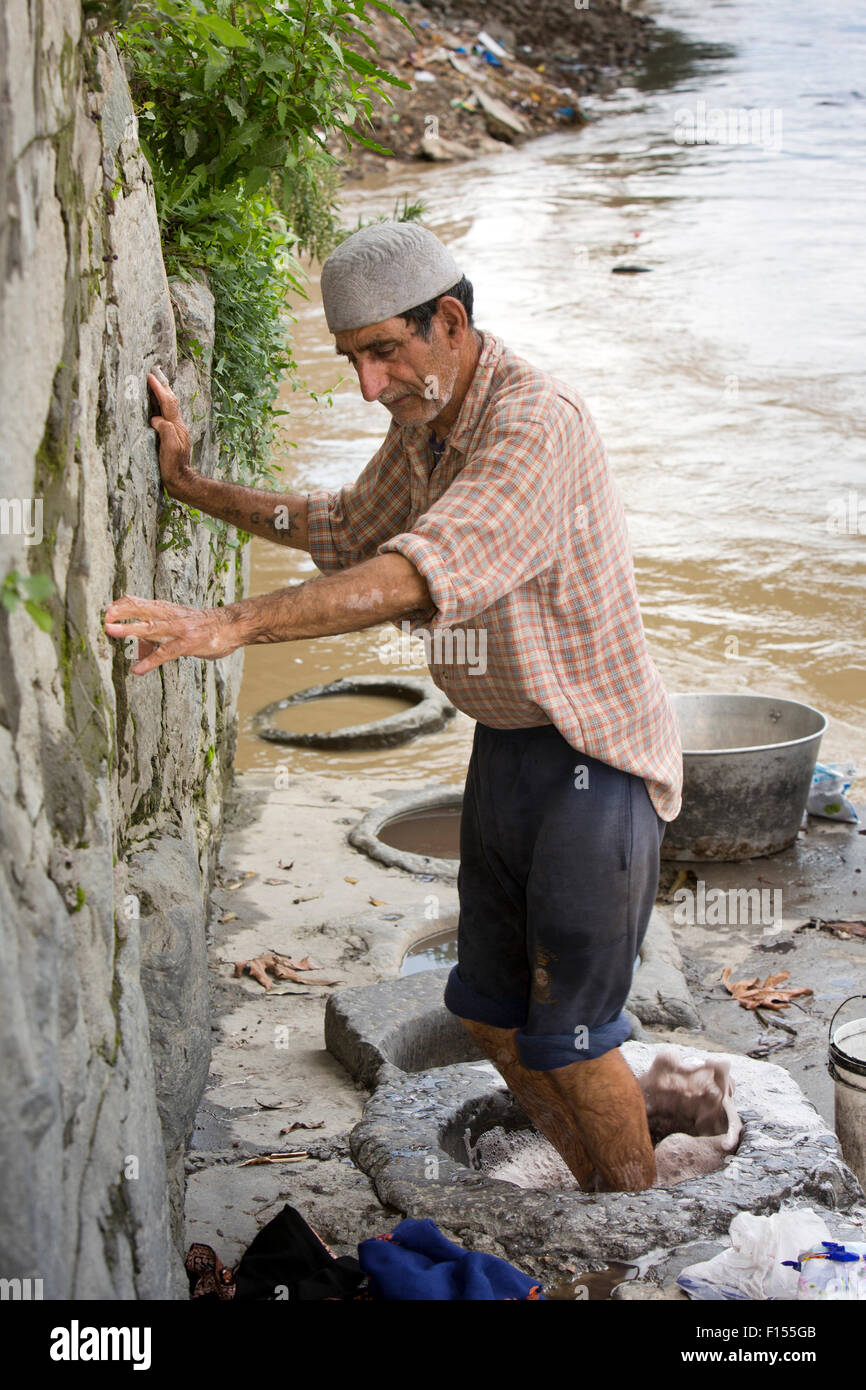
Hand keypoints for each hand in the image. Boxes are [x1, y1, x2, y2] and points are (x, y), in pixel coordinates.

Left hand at [104, 594, 245, 674]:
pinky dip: (150, 661)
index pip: (140, 602)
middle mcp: (171, 616)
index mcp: (167, 610)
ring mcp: (179, 629)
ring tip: (110, 631)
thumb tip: (137, 651)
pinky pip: (166, 653)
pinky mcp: (188, 644)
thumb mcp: (179, 627)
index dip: (122, 605)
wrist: (233, 625)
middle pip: (141, 609)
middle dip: (121, 612)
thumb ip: (157, 637)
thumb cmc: (204, 626)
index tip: (107, 611)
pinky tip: (137, 669)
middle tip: (104, 616)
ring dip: (129, 629)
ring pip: (150, 627)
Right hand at [147, 367, 192, 494]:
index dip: (158, 389)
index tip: (150, 377)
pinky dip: (161, 405)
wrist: (180, 480)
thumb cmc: (173, 467)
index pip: (167, 403)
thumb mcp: (169, 449)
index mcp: (176, 427)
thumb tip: (156, 418)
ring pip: (170, 407)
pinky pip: (167, 415)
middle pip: (171, 401)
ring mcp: (176, 430)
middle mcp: (178, 426)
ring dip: (162, 394)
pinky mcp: (173, 435)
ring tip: (154, 384)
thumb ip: (165, 430)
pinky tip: (156, 405)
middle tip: (153, 374)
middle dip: (162, 386)